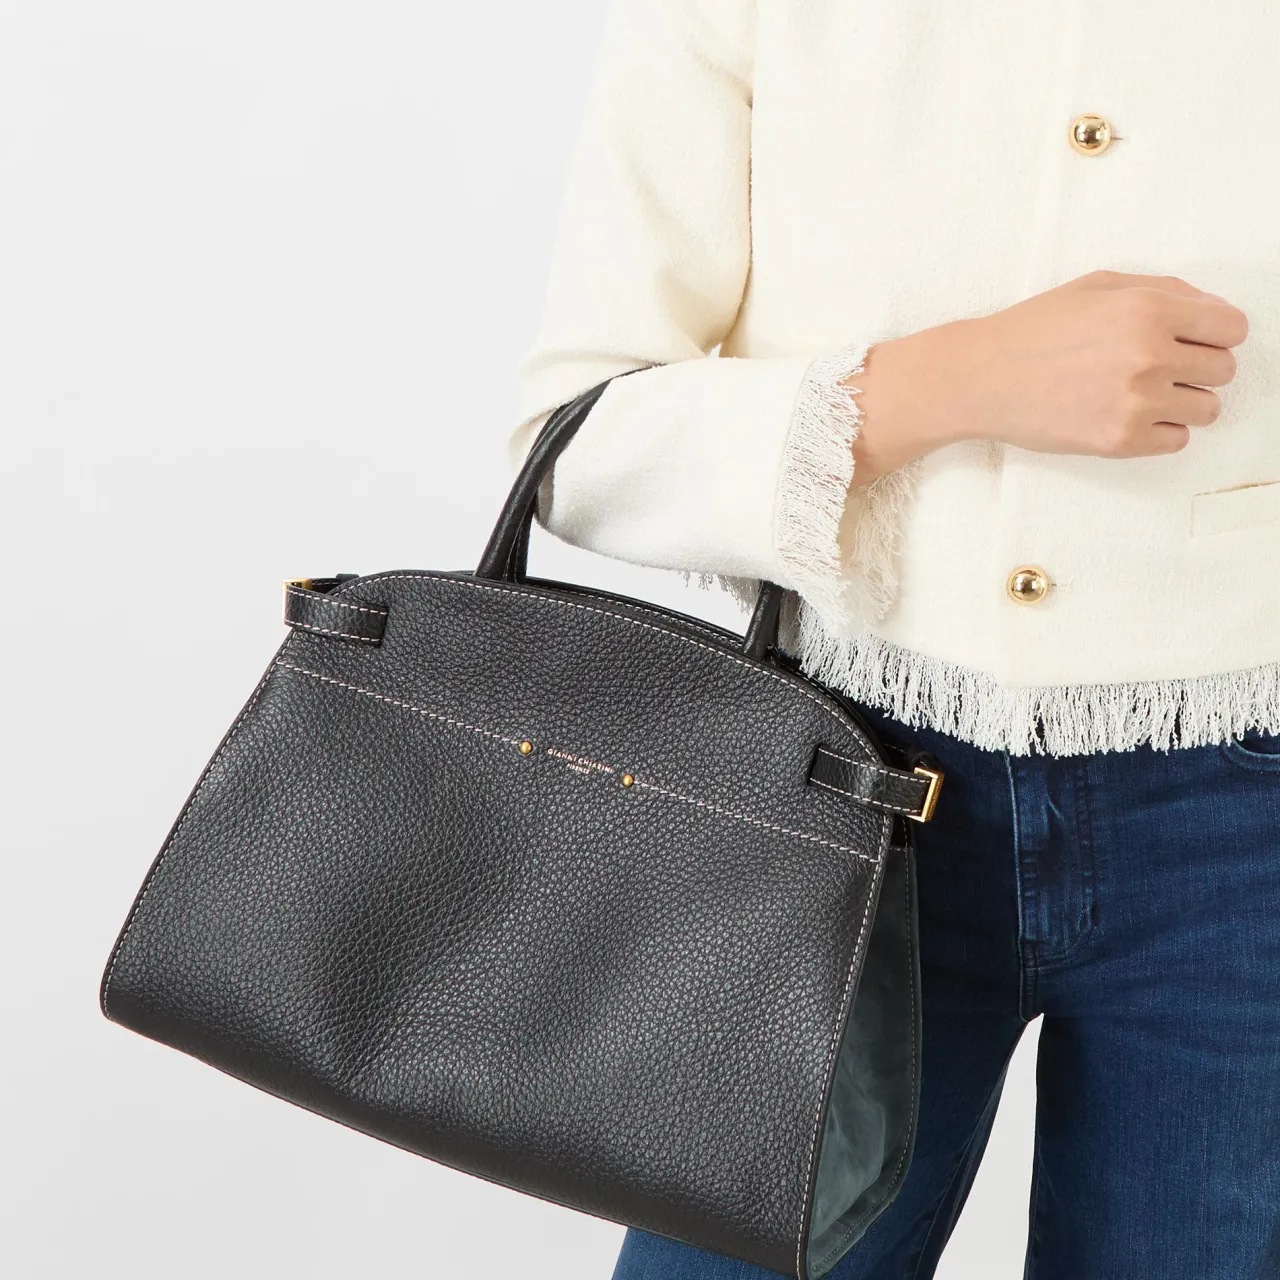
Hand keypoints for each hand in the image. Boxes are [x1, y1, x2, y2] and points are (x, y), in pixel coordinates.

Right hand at [845, 270, 1249, 485]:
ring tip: (1143, 394)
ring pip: (1208, 409)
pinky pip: (1177, 440)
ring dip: (1184, 402)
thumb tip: (1213, 312)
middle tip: (1160, 368)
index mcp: (1147, 309)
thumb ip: (1164, 291)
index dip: (1216, 334)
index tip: (1196, 341)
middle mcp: (1149, 355)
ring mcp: (1136, 402)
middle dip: (1199, 367)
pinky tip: (1127, 416)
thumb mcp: (1098, 286)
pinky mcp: (1120, 441)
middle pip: (1224, 370)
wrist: (980, 378)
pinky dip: (1160, 431)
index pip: (1233, 328)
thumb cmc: (1034, 330)